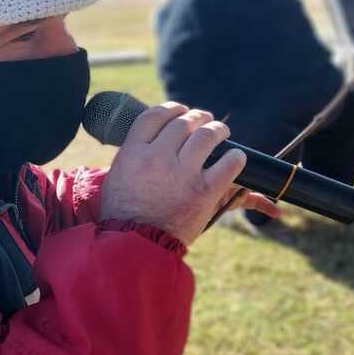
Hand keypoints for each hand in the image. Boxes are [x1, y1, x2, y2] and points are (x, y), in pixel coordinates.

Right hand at [100, 103, 280, 246]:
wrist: (136, 246)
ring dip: (218, 130)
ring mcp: (182, 173)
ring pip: (207, 136)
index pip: (155, 116)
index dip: (171, 108)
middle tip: (205, 120)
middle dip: (198, 118)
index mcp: (133, 152)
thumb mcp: (118, 177)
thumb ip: (135, 155)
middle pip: (183, 123)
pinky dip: (235, 158)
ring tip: (222, 132)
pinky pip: (228, 164)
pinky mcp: (204, 191)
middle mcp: (157, 157)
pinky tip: (236, 157)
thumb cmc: (124, 214)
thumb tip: (152, 139)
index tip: (181, 110)